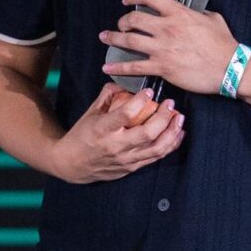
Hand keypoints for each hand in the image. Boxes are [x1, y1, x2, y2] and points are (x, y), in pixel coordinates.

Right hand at [51, 82, 184, 183]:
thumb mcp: (90, 112)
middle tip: (170, 103)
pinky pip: (156, 157)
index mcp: (103, 129)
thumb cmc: (81, 135)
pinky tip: (177, 134)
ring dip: (172, 132)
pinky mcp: (132, 168)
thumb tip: (126, 83)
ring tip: (179, 118)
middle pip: (147, 133)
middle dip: (163, 117)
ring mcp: (125, 159)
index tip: (149, 91)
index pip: (125, 115)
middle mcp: (116, 146)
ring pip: (156, 148)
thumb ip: (108, 96)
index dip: (140, 101)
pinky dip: (170, 145)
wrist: (71, 165)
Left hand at [100, 0, 237, 94]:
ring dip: (114, 38)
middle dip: (123, 21)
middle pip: (134, 19)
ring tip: (106, 38)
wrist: (230, 68)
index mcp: (179, 14)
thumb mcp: (213, 19)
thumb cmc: (224, 46)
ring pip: (129, 40)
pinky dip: (118, 67)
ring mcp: (163, 48)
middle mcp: (167, 29)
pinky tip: (108, 67)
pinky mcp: (162, 67)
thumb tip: (194, 12)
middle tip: (120, 24)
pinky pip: (134, 66)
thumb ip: (198, 13)